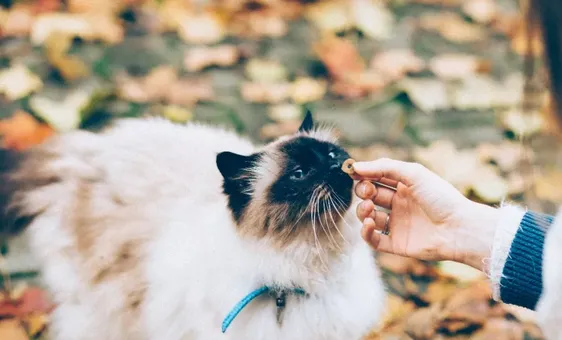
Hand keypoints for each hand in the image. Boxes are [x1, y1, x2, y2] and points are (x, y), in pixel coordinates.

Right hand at [353, 158, 499, 271]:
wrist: (460, 228)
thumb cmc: (441, 198)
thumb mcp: (414, 174)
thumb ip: (384, 167)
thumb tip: (356, 167)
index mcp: (405, 187)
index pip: (377, 178)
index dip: (364, 175)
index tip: (353, 173)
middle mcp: (400, 205)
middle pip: (370, 196)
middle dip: (363, 192)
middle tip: (367, 192)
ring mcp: (398, 225)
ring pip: (368, 217)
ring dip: (362, 211)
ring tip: (369, 209)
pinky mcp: (396, 244)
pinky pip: (373, 239)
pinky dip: (366, 232)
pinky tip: (370, 224)